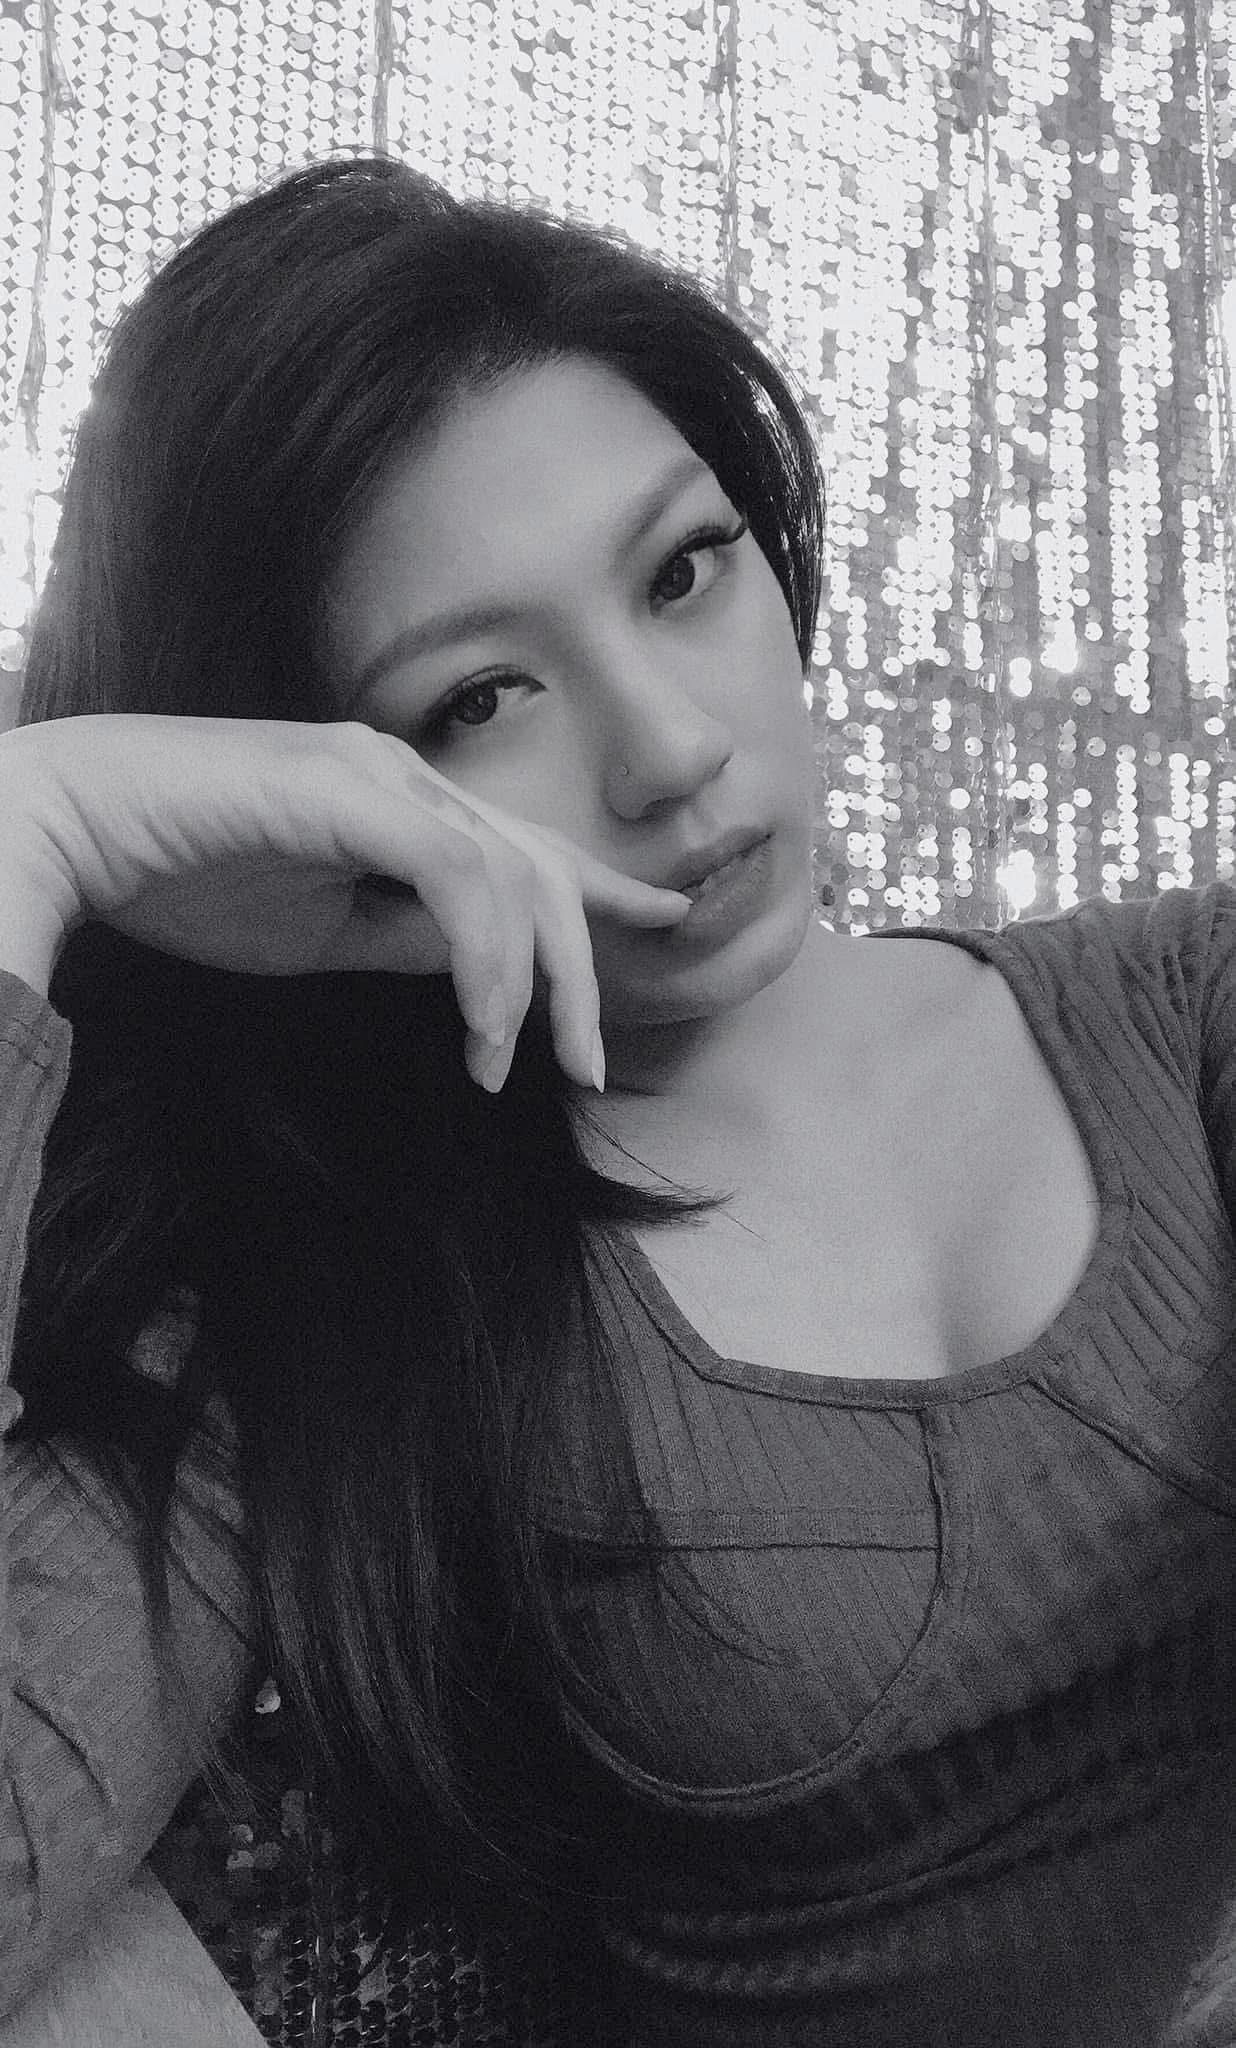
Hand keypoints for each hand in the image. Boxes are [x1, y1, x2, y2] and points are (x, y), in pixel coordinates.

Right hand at [0, 715, 691, 1090]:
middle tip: (592, 1066)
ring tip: (518, 1068)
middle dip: (582, 972)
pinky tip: (481, 1029)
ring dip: (530, 984)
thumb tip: (483, 974)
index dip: (604, 887)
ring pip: (511, 874)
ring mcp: (376, 775)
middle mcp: (404, 774)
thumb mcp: (323, 933)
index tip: (667, 921)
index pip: (528, 846)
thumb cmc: (183, 878)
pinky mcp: (344, 792)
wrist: (75, 826)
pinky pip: (455, 877)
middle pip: (539, 869)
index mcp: (403, 801)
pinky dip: (483, 960)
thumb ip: (406, 940)